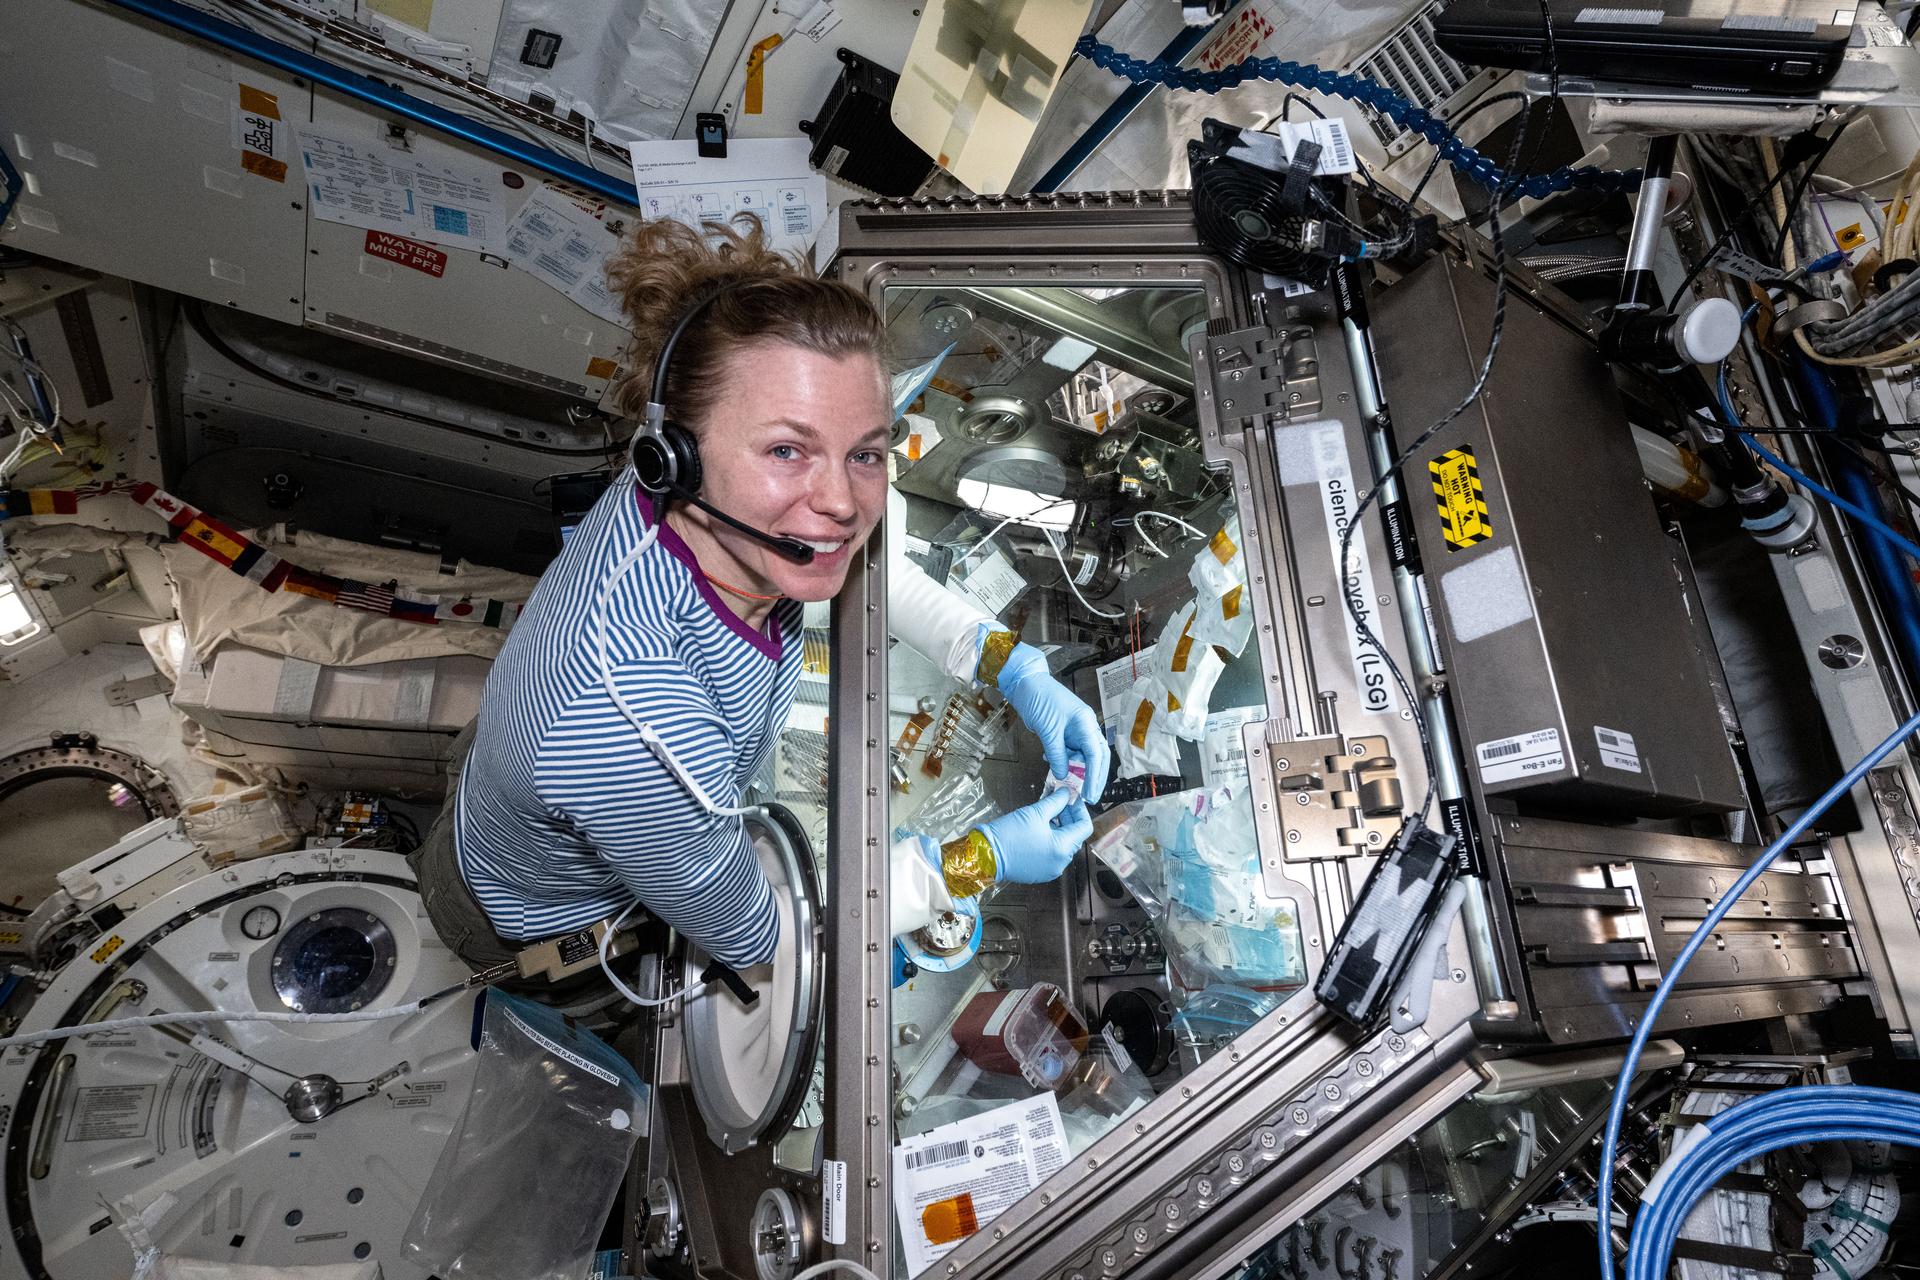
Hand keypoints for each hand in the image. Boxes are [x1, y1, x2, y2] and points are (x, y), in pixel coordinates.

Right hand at [979, 788, 1093, 883]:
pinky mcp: (1040, 872)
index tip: (1071, 799)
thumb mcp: (1035, 812)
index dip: (1079, 809)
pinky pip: (1052, 853)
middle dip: (1067, 816)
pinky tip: (1039, 828)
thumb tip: (1066, 794)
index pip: (1084, 826)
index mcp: (1062, 848)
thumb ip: (1056, 802)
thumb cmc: (1008, 835)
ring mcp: (1050, 869)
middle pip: (1073, 835)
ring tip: (1045, 813)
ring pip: (1062, 844)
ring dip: (1058, 827)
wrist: (985, 855)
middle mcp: (1060, 862)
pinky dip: (1049, 839)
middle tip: (1057, 801)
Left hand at [995, 642, 1110, 803]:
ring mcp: (1076, 729)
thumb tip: (1062, 775)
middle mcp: (1085, 727)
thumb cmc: (1039, 698)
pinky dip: (1065, 761)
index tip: (1090, 794)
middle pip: (1096, 757)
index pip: (1096, 754)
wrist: (1025, 683)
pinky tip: (1056, 767)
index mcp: (1086, 723)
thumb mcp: (1048, 730)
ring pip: (1083, 756)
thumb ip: (1057, 755)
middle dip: (1093, 778)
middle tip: (1088, 797)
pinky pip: (1070, 751)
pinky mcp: (1065, 732)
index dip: (1094, 776)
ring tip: (1071, 786)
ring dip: (1078, 771)